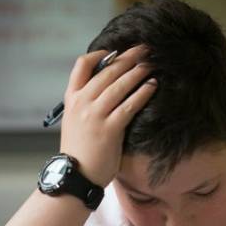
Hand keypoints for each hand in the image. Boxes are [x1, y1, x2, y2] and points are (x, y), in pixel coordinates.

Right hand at [60, 46, 156, 186]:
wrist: (76, 176)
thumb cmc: (80, 151)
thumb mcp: (75, 122)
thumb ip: (87, 105)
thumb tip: (107, 89)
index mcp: (72, 99)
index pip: (81, 66)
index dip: (99, 54)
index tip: (115, 50)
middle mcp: (82, 103)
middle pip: (107, 71)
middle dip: (128, 57)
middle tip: (144, 49)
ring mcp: (95, 115)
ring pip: (120, 85)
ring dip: (138, 71)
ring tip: (152, 64)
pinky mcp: (109, 128)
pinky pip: (130, 105)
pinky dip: (143, 93)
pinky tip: (153, 86)